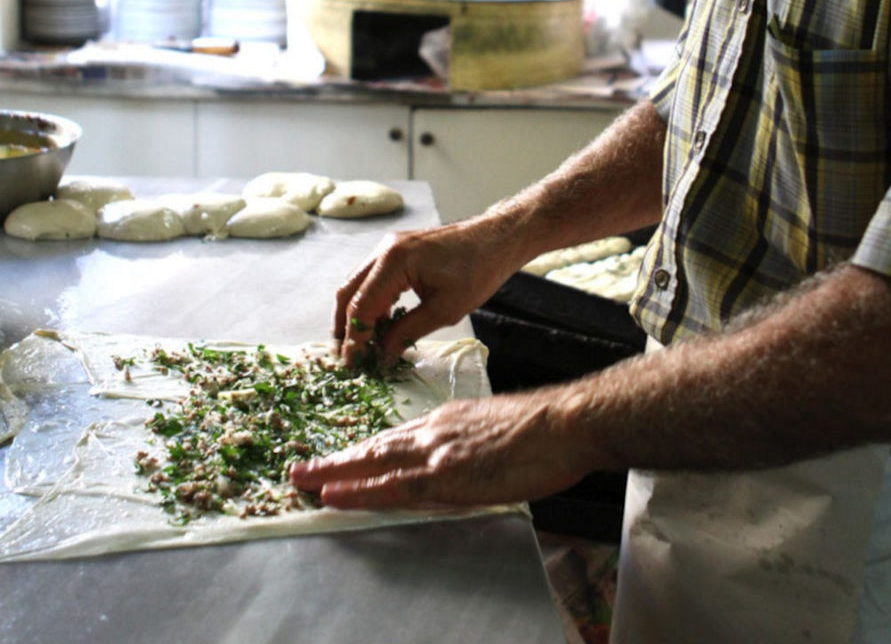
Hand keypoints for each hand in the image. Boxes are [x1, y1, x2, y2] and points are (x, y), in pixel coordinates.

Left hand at [289, 390, 588, 509]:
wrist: (563, 424)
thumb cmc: (543, 430)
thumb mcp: (495, 429)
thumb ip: (468, 444)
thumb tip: (459, 461)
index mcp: (447, 421)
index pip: (396, 438)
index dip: (364, 451)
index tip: (341, 460)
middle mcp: (435, 431)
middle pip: (375, 446)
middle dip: (336, 460)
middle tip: (301, 469)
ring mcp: (438, 451)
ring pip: (374, 463)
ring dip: (334, 474)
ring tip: (302, 481)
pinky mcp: (447, 474)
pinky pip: (393, 486)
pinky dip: (359, 490)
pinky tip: (334, 495)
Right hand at [334, 222, 517, 365]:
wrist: (497, 239)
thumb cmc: (478, 272)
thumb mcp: (444, 310)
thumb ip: (407, 333)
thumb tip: (382, 356)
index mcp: (394, 261)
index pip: (361, 306)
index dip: (354, 339)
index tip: (352, 365)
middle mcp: (384, 249)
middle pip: (349, 292)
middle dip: (345, 327)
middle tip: (348, 358)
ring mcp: (389, 246)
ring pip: (358, 284)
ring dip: (357, 314)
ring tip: (362, 346)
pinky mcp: (398, 249)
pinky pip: (373, 277)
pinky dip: (371, 301)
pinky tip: (380, 324)